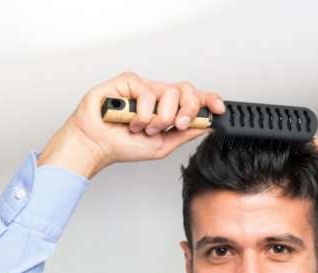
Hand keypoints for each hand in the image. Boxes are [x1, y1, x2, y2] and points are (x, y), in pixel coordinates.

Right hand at [37, 71, 226, 178]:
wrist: (98, 146)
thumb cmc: (124, 145)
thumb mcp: (163, 145)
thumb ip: (185, 133)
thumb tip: (208, 125)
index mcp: (167, 109)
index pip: (193, 98)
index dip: (208, 100)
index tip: (219, 109)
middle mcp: (157, 95)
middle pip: (187, 90)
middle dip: (186, 111)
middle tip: (175, 125)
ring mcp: (143, 87)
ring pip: (169, 92)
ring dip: (159, 118)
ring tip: (142, 128)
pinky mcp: (127, 81)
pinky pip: (147, 91)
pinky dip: (142, 112)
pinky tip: (130, 120)